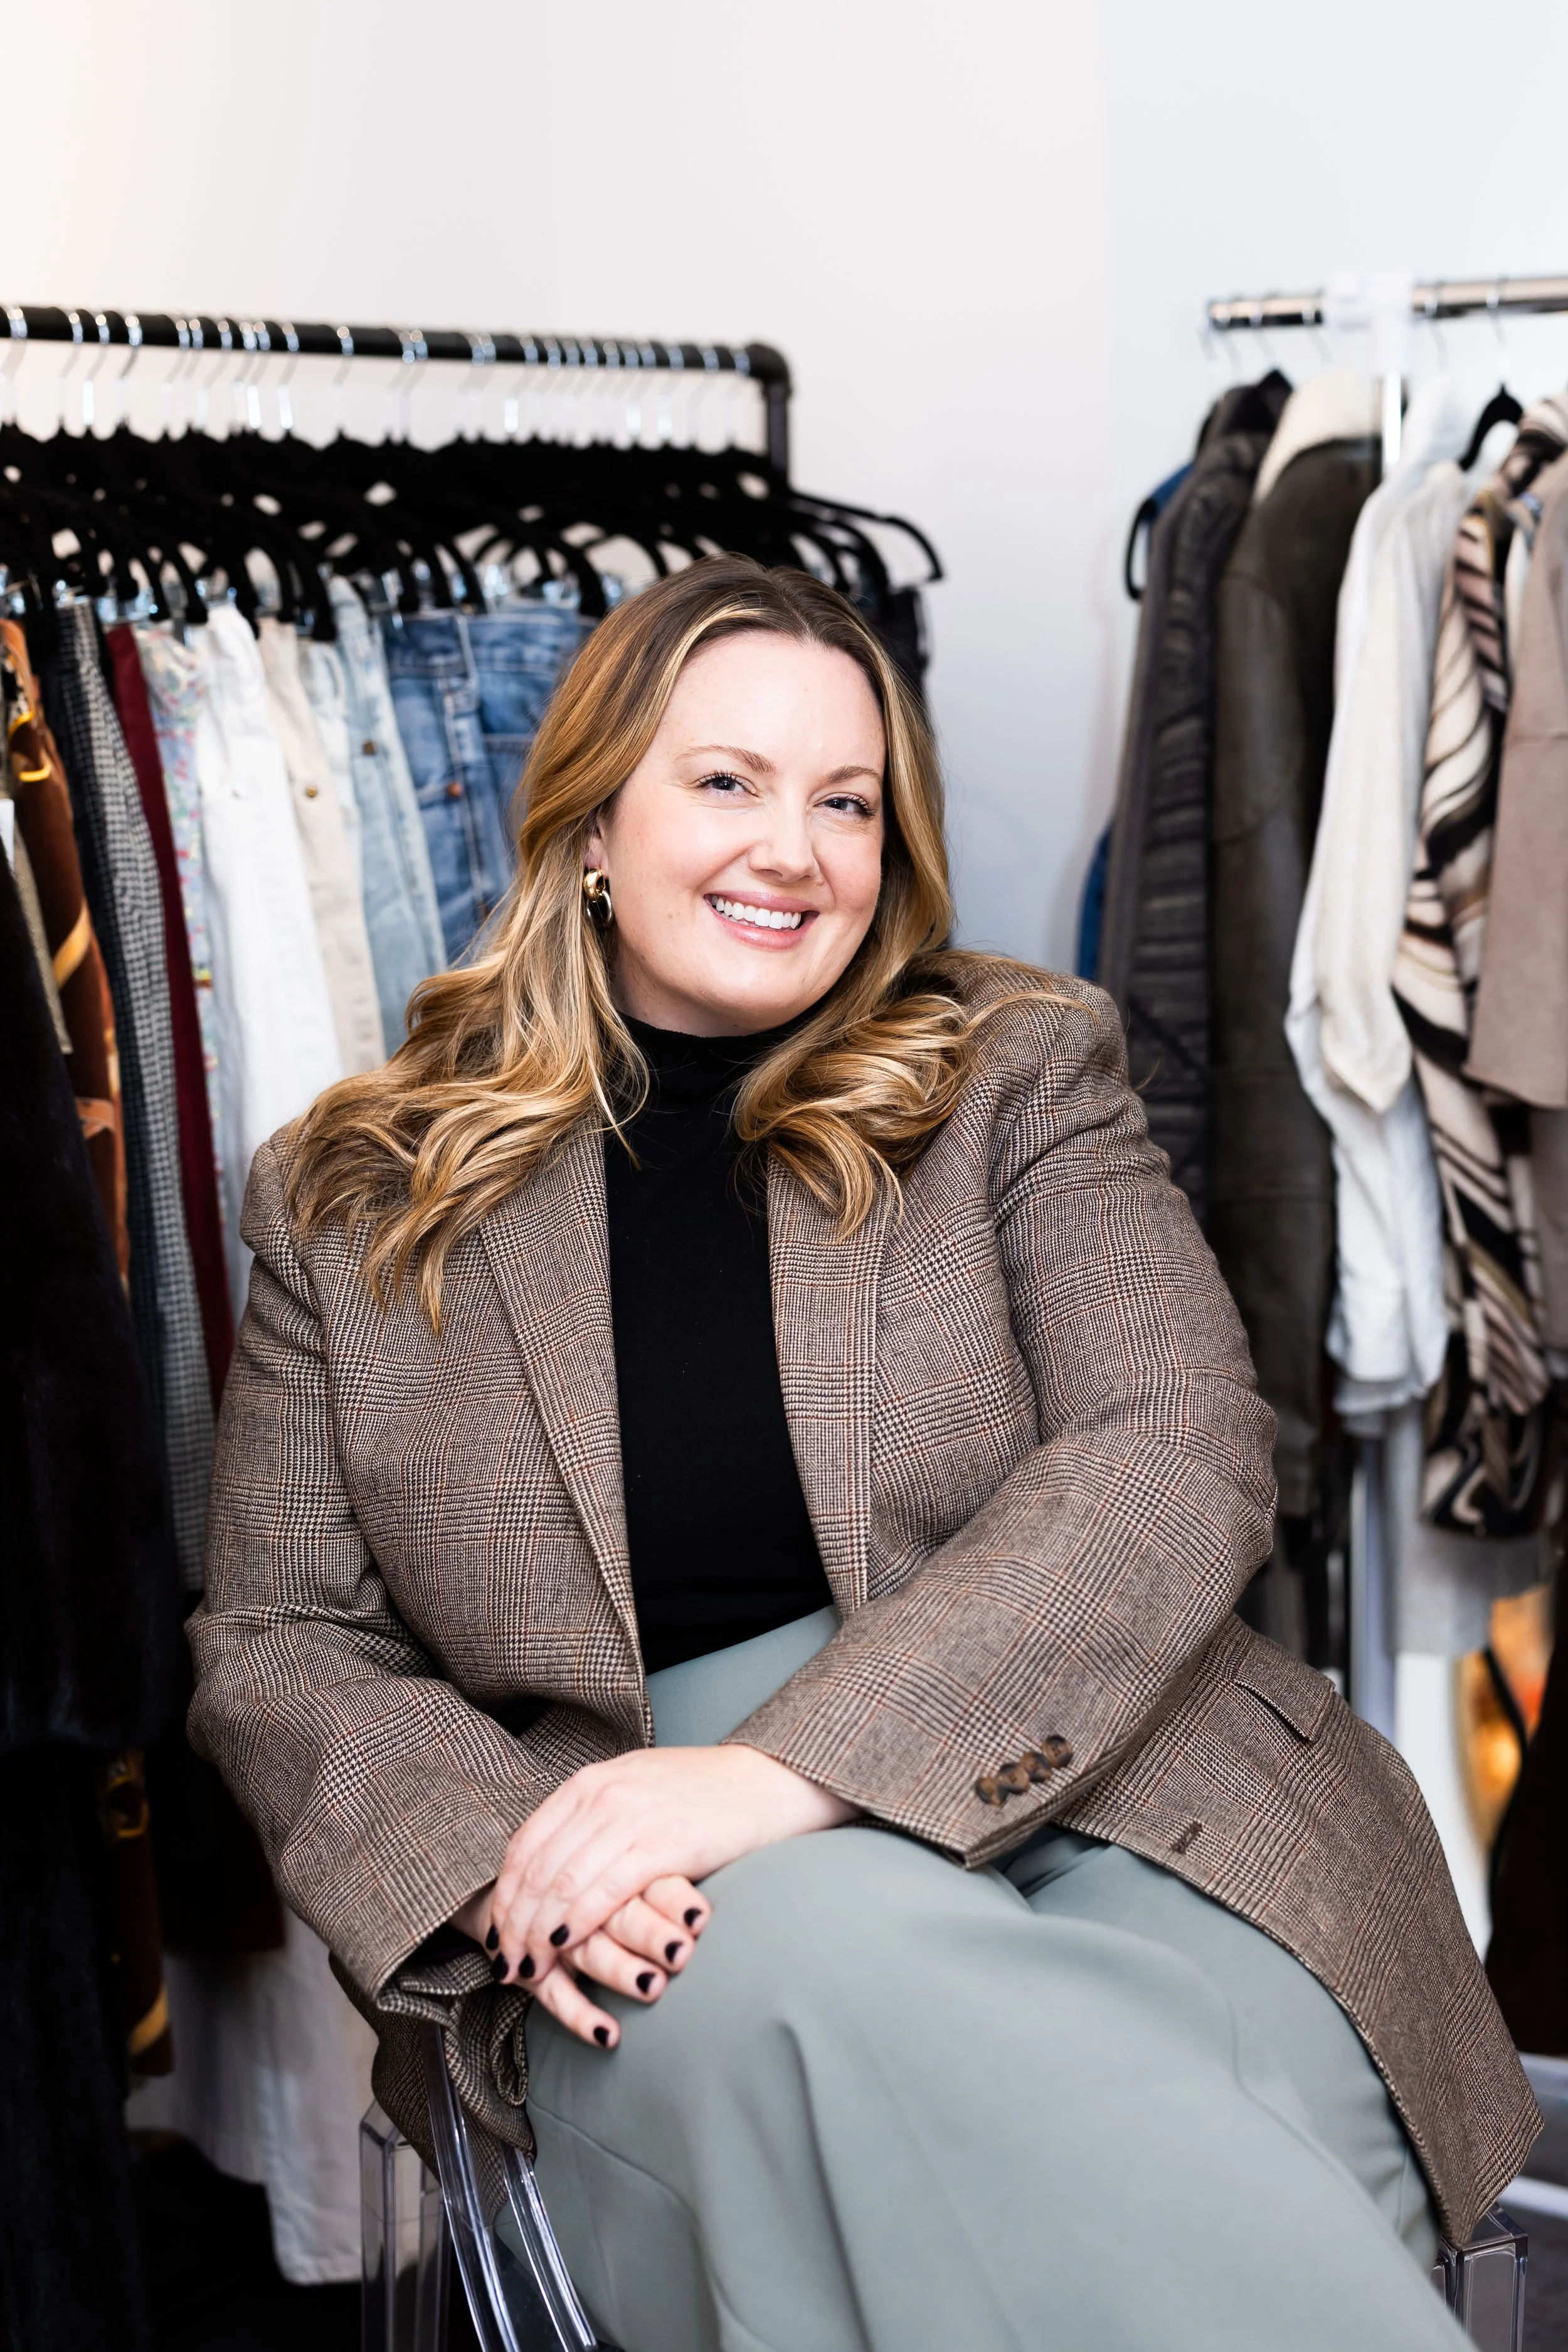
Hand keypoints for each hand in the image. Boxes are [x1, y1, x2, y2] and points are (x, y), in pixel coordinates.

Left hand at [482, 1744, 856, 2046]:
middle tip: (509, 1966)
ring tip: (530, 1970)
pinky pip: (604, 1888)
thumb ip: (592, 1820)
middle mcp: (603, 1794)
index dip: (506, 1897)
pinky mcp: (664, 1842)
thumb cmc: (702, 1796)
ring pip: (563, 1883)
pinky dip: (577, 1921)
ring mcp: (632, 1816)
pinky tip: (566, 1948)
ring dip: (539, 1934)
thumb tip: (552, 1866)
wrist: (768, 1781)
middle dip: (515, 1924)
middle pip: (538, 1869)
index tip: (498, 1937)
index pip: (525, 1845)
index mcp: (590, 1782)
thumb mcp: (634, 1792)